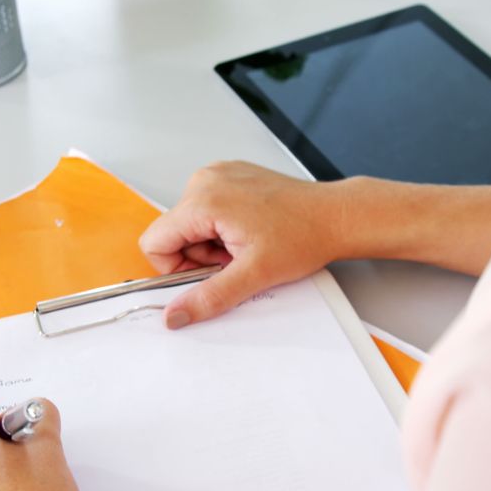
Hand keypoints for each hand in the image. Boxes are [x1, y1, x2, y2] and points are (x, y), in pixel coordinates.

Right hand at [139, 161, 350, 327]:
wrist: (335, 216)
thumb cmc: (304, 235)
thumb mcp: (253, 275)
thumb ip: (208, 297)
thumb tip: (176, 314)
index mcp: (204, 199)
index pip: (155, 242)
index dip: (176, 267)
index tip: (209, 273)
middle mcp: (206, 180)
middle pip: (173, 233)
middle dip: (200, 256)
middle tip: (236, 259)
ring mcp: (218, 175)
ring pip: (190, 224)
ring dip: (212, 243)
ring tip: (246, 245)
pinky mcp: (230, 177)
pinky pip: (207, 210)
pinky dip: (222, 227)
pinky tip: (250, 232)